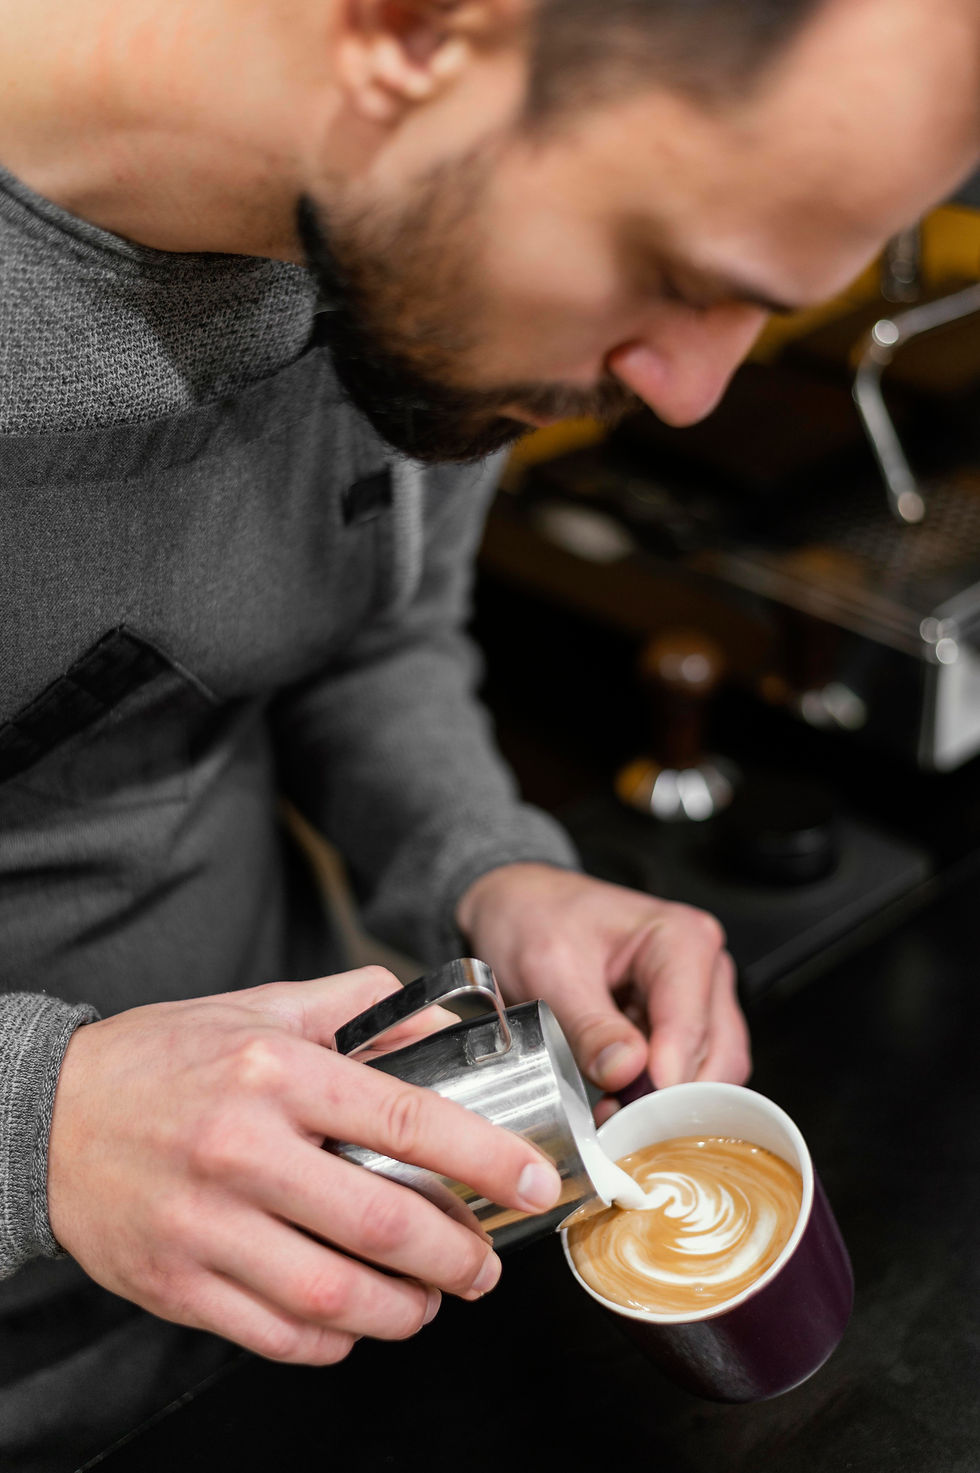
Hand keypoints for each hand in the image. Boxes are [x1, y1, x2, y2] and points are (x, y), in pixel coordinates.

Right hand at [46, 967, 561, 1364]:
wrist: (47, 1116)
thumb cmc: (166, 1058)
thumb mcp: (263, 1008)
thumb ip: (358, 1007)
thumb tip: (442, 1023)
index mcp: (276, 1071)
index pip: (408, 1118)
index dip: (486, 1159)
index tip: (533, 1183)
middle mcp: (243, 1148)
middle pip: (384, 1224)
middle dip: (460, 1255)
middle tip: (485, 1263)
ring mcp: (207, 1224)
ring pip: (336, 1295)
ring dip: (407, 1310)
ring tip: (432, 1300)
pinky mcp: (178, 1283)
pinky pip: (278, 1335)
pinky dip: (336, 1339)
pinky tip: (358, 1319)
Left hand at [456, 865, 749, 1119]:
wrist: (519, 906)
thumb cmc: (536, 918)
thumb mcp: (549, 968)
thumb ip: (589, 1023)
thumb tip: (626, 1072)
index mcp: (682, 939)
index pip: (690, 1025)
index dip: (666, 1079)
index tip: (635, 1116)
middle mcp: (703, 968)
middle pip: (716, 1056)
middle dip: (671, 1099)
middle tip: (620, 1128)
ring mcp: (697, 997)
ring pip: (710, 1071)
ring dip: (667, 1103)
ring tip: (613, 1118)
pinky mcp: (680, 1023)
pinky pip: (687, 1072)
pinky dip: (658, 1096)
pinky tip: (620, 1104)